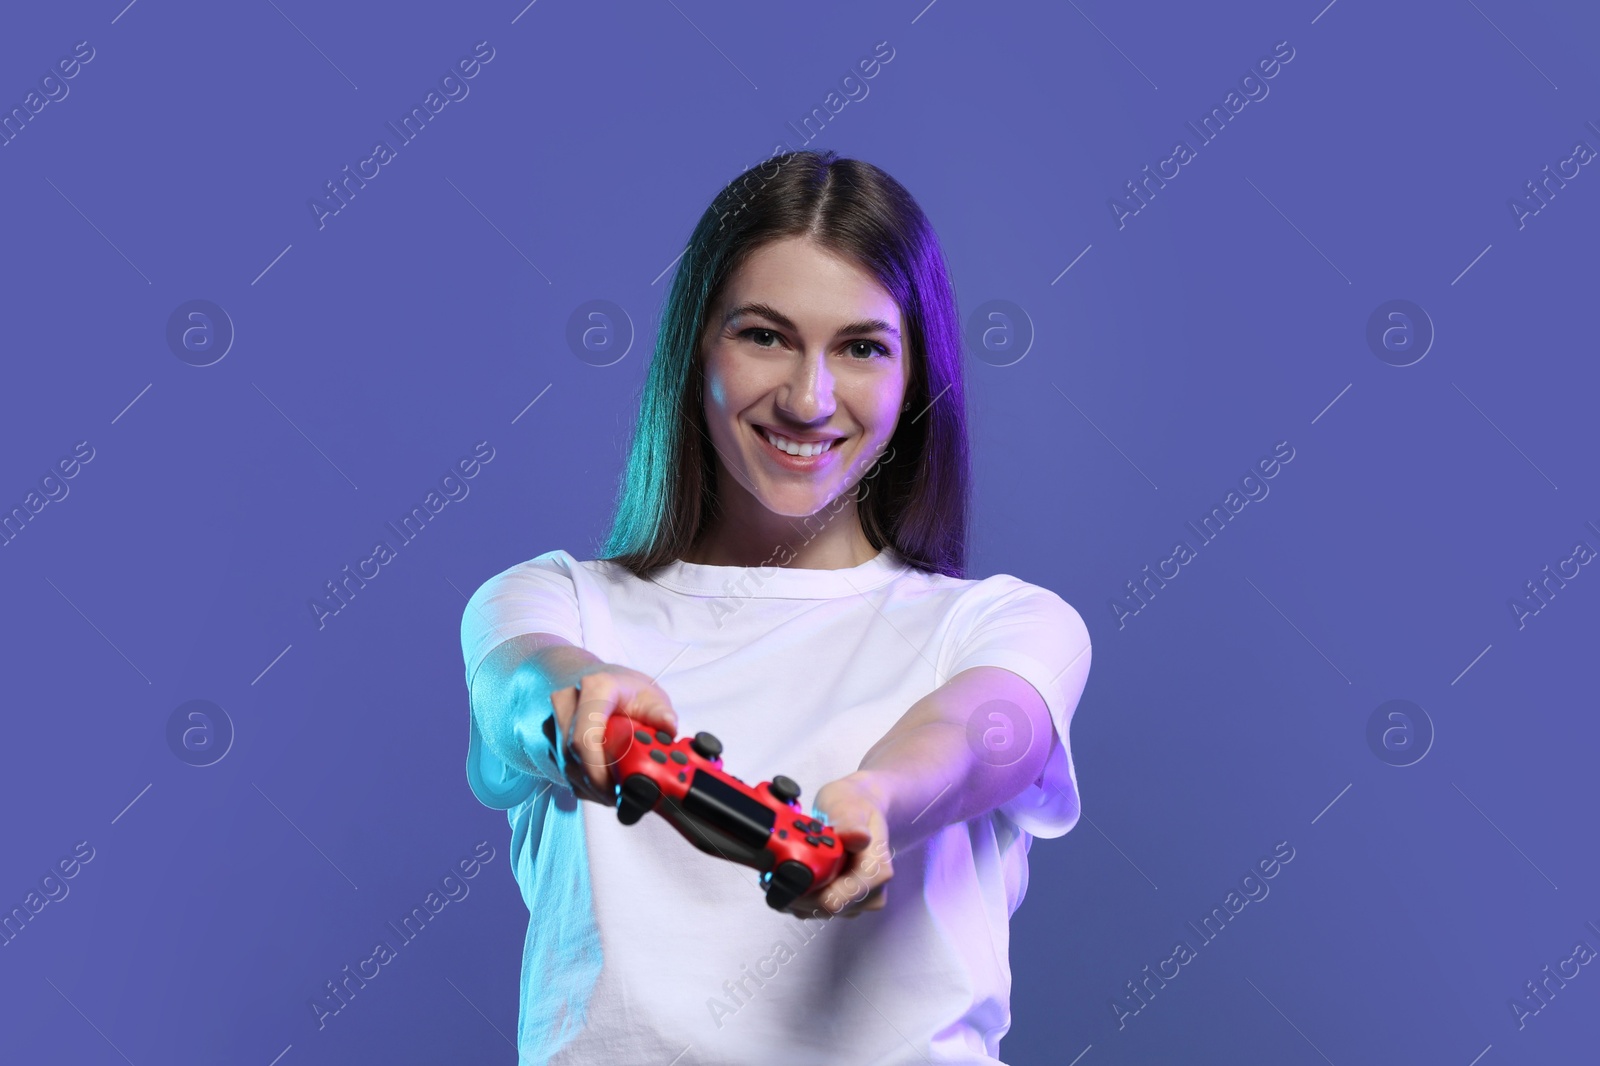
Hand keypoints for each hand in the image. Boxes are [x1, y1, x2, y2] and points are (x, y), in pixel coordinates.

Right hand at [545, 665, 676, 805]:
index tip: (618, 788)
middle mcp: (566, 704)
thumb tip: (668, 728)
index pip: (585, 737)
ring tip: (618, 790)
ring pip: (568, 769)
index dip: (599, 770)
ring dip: (593, 788)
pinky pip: (564, 772)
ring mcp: (552, 723)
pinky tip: (604, 784)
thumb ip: (660, 713)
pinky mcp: (548, 742)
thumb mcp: (650, 695)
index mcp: (594, 688)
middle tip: (623, 797)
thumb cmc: (622, 690)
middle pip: (574, 758)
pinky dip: (585, 785)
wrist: (591, 680)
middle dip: (600, 785)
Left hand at [784, 772, 893, 919]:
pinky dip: (800, 895)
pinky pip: (814, 909)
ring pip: (816, 911)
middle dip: (796, 890)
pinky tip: (794, 873)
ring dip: (796, 893)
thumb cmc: (855, 806)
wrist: (861, 810)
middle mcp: (871, 893)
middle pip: (822, 909)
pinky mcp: (844, 905)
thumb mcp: (850, 806)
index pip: (834, 901)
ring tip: (786, 865)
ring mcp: (857, 902)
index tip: (784, 872)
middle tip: (777, 866)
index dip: (805, 891)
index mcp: (876, 873)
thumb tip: (859, 836)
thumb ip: (851, 824)